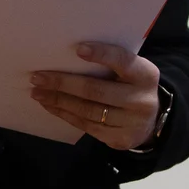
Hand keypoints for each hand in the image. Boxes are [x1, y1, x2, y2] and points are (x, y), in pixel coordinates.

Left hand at [30, 42, 160, 149]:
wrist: (150, 121)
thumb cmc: (131, 86)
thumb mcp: (131, 72)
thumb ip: (111, 64)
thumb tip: (67, 55)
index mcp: (145, 75)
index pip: (123, 61)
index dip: (102, 54)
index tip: (78, 49)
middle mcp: (141, 100)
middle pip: (96, 90)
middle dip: (63, 83)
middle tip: (38, 77)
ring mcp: (131, 123)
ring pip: (87, 111)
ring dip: (58, 100)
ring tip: (37, 92)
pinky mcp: (119, 139)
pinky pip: (86, 126)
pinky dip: (64, 114)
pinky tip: (50, 105)